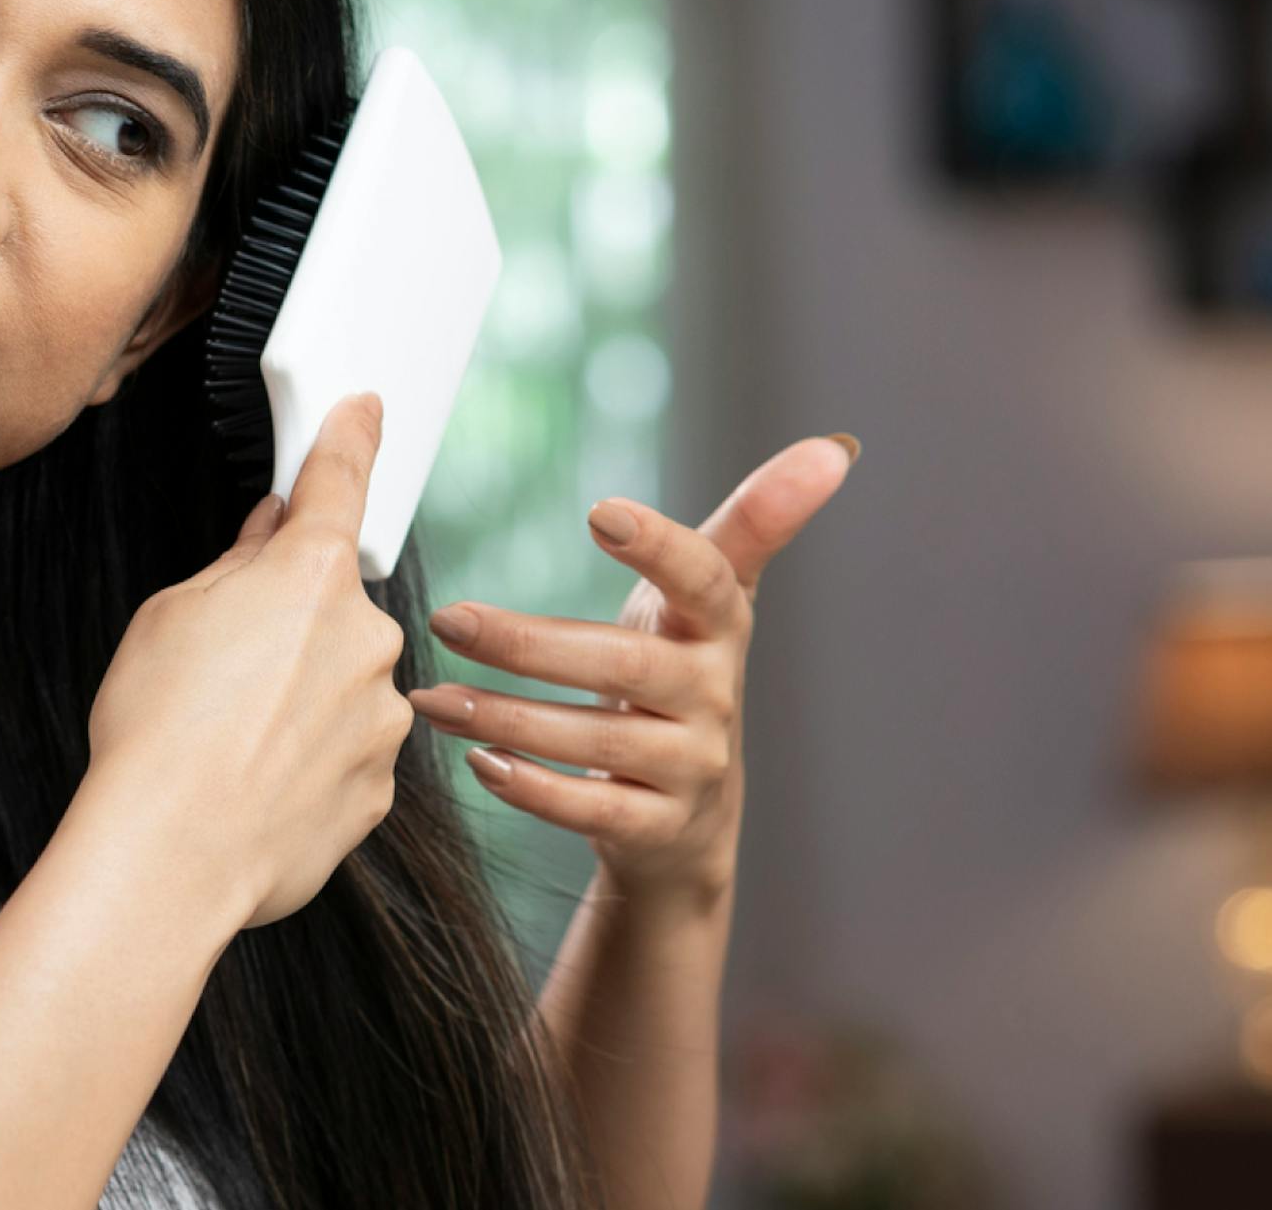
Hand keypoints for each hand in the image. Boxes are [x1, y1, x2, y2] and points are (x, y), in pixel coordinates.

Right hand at [86, 393, 413, 929]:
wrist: (171, 853)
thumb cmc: (156, 729)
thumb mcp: (171, 617)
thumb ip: (236, 568)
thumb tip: (269, 535)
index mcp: (312, 575)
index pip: (340, 482)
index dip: (351, 437)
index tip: (365, 410)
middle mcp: (366, 637)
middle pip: (333, 608)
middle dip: (291, 628)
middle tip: (222, 672)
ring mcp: (382, 717)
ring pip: (343, 688)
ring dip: (300, 704)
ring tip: (231, 746)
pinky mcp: (380, 788)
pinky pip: (346, 756)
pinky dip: (308, 764)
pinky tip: (255, 786)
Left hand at [408, 435, 855, 904]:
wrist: (688, 814)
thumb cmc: (682, 674)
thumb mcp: (708, 599)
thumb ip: (753, 520)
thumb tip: (836, 447)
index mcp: (719, 624)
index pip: (703, 576)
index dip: (657, 546)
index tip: (599, 510)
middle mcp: (714, 693)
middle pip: (624, 665)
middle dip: (529, 643)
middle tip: (449, 618)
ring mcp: (691, 765)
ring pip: (596, 740)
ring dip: (505, 716)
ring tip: (434, 697)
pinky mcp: (658, 825)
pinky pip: (591, 810)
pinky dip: (531, 789)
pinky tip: (478, 762)